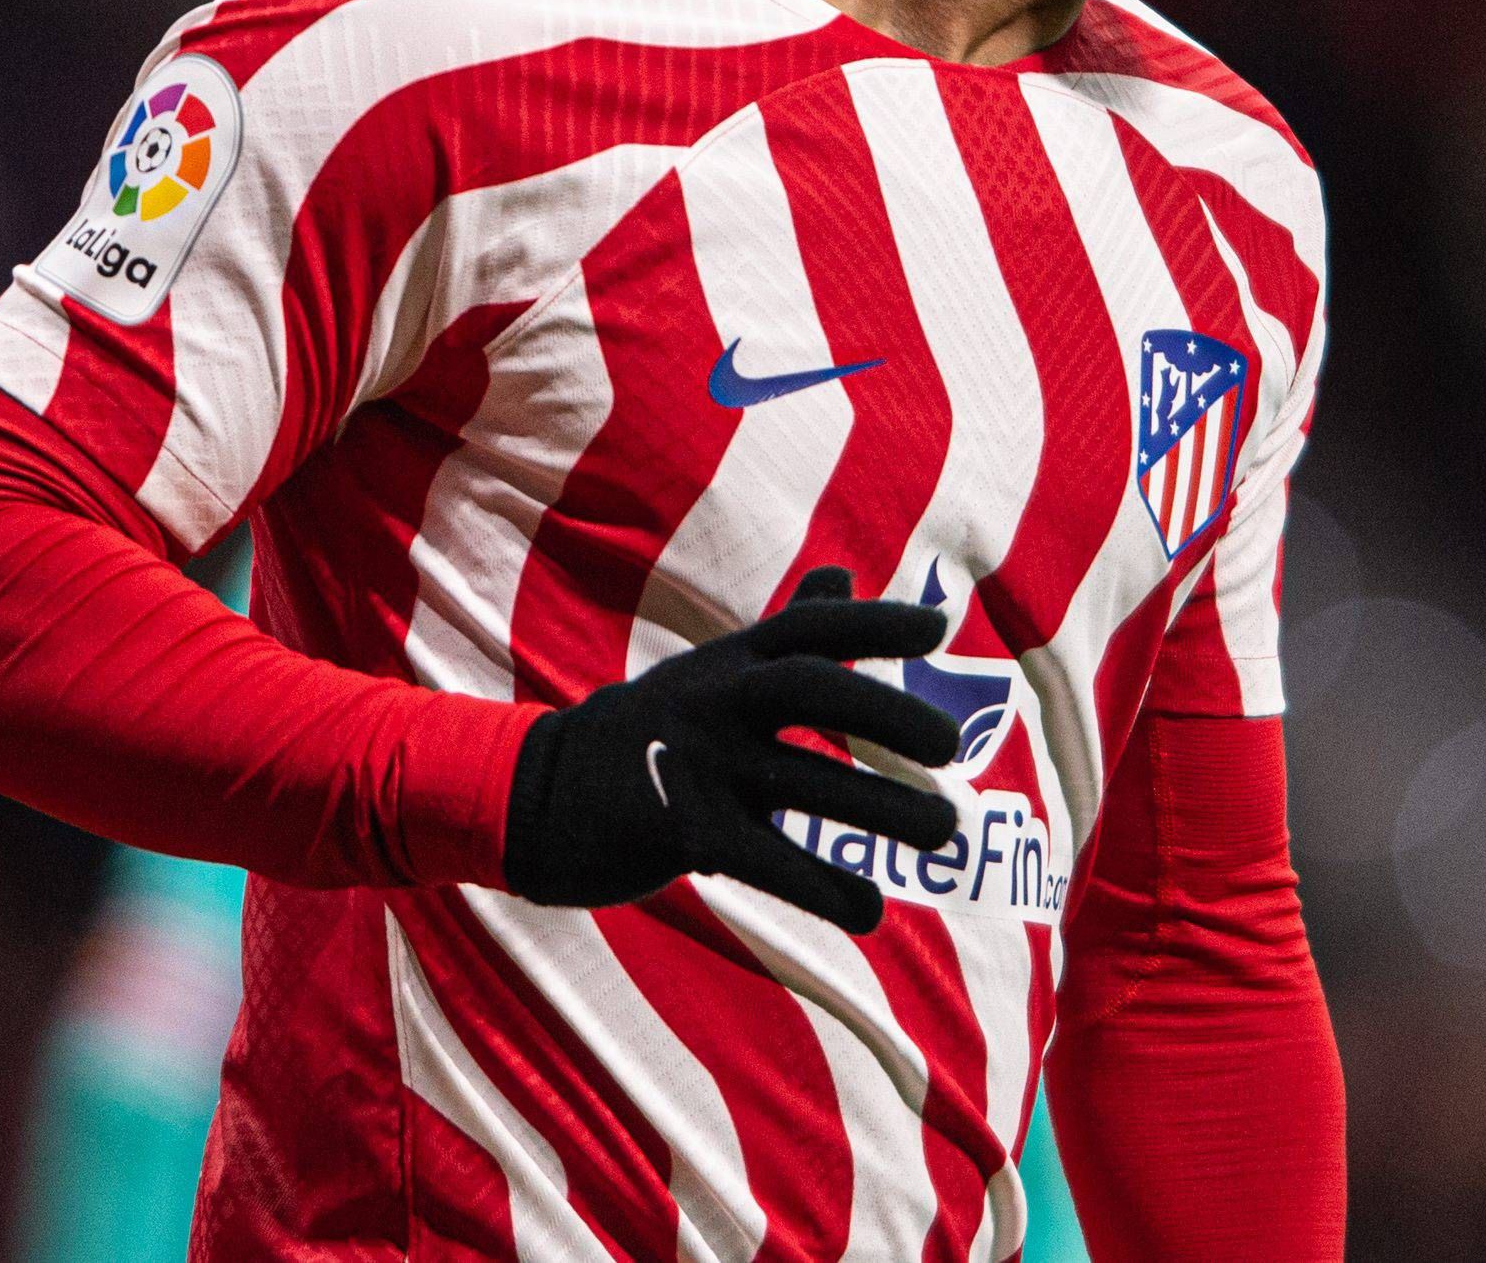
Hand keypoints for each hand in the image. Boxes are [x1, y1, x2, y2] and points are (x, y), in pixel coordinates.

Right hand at [499, 567, 962, 932]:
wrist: (535, 793)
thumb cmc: (651, 729)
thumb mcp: (712, 669)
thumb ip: (786, 628)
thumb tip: (844, 574)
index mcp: (730, 660)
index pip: (811, 627)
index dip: (874, 623)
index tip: (937, 631)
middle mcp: (717, 700)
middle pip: (814, 688)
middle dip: (888, 712)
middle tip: (950, 745)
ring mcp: (697, 765)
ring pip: (808, 783)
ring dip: (885, 810)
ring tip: (944, 830)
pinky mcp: (681, 833)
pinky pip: (770, 863)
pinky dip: (826, 889)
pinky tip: (871, 913)